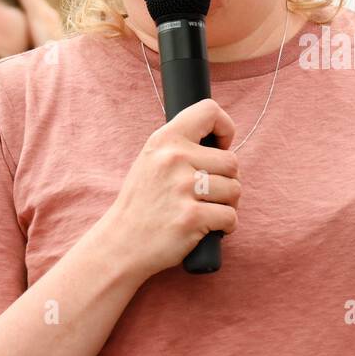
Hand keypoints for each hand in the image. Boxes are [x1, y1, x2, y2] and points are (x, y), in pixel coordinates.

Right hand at [96, 99, 240, 278]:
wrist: (119, 244)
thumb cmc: (142, 204)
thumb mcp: (151, 161)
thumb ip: (181, 146)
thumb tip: (222, 143)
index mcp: (165, 140)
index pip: (209, 110)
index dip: (225, 129)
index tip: (221, 148)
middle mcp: (173, 159)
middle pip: (232, 162)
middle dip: (228, 181)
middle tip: (208, 195)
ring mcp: (183, 188)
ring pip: (235, 190)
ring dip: (227, 205)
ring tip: (204, 211)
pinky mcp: (192, 217)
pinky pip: (231, 217)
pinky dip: (226, 226)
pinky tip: (206, 228)